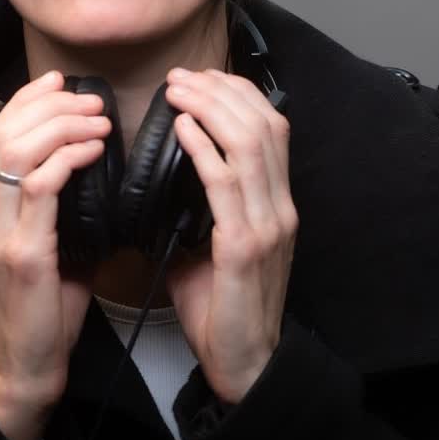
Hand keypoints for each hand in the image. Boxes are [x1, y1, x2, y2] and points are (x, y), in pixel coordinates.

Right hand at [0, 70, 110, 439]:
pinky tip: (94, 150)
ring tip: (97, 118)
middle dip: (46, 104)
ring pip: (15, 153)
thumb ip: (59, 206)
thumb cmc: (44, 311)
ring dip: (61, 125)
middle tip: (88, 97)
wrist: (30, 368)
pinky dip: (68, 158)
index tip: (58, 82)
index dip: (24, 101)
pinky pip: (39, 188)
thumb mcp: (49, 247)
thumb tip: (94, 164)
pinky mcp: (22, 255)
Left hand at [162, 68, 298, 403]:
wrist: (243, 363)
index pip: (271, 127)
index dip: (238, 94)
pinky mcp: (245, 248)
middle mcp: (280, 207)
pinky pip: (226, 184)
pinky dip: (204, 147)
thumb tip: (158, 178)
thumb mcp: (211, 245)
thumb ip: (197, 208)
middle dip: (221, 90)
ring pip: (250, 144)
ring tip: (177, 90)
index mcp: (276, 203)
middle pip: (264, 124)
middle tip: (181, 76)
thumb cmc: (222, 307)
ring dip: (210, 108)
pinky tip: (181, 127)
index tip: (200, 78)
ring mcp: (267, 225)